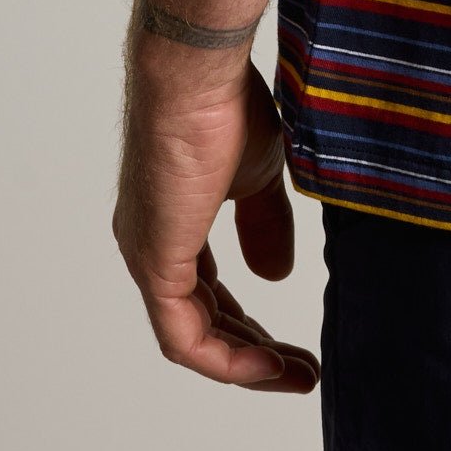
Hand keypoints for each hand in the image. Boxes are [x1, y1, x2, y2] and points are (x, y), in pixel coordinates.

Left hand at [113, 43, 319, 391]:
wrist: (199, 75)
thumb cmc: (225, 104)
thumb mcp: (259, 174)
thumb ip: (264, 225)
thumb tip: (274, 275)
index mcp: (173, 221)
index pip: (208, 291)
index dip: (250, 321)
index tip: (294, 343)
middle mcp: (152, 245)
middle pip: (203, 320)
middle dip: (253, 350)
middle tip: (300, 370)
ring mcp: (149, 258)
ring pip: (193, 337)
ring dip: (245, 363)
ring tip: (295, 375)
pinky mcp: (155, 265)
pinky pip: (185, 337)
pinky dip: (226, 359)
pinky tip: (267, 366)